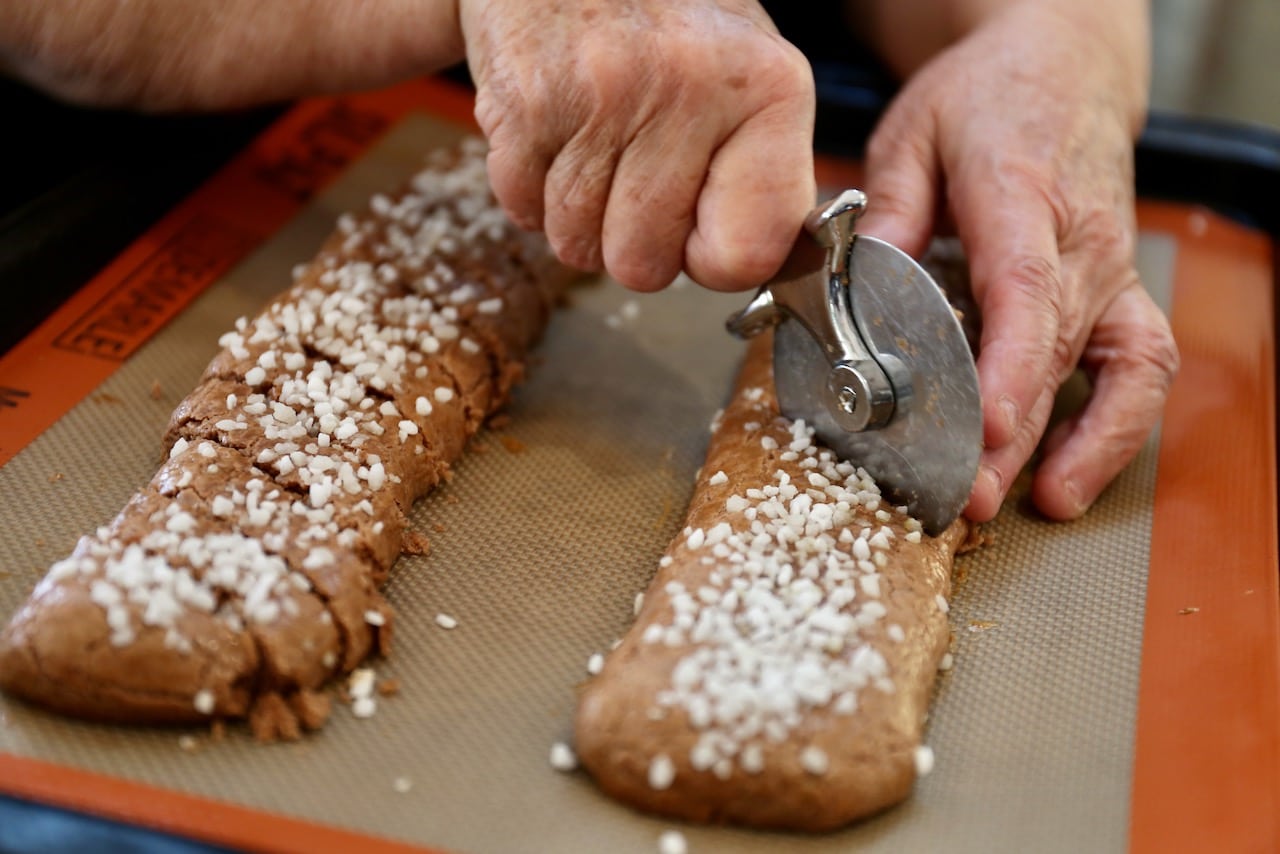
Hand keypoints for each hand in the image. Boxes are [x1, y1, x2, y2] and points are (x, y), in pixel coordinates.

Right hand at [459, 0, 816, 291]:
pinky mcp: (530, 103)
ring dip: (578, 216)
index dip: (712, 258)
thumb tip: (760, 271)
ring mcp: (604, 95)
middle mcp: (690, 88)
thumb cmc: (668, 30)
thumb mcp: (748, 81)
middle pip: (645, 267)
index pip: (747, 255)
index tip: (700, 225)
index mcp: (767, 89)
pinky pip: (523, 210)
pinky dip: (530, 189)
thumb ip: (763, 180)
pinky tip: (555, 131)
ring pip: (577, 246)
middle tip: (634, 175)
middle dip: (632, 242)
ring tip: (594, 143)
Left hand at [855, 0, 1178, 521]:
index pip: (1026, 287)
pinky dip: (1114, 429)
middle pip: (1058, 347)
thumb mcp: (911, 133)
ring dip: (1078, 445)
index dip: (1012, 363)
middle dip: (1016, 433)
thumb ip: (885, 210)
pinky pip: (1140, 367)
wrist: (1061, 69)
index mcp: (1021, 193)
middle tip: (967, 496)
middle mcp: (1081, 240)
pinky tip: (1067, 477)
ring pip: (1114, 368)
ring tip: (1028, 501)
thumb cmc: (983, 100)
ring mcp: (1110, 270)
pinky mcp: (1120, 293)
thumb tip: (857, 281)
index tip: (990, 425)